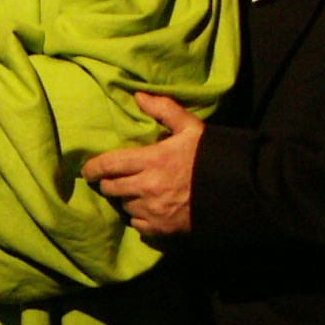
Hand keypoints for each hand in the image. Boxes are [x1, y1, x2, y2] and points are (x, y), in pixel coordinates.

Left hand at [81, 93, 203, 237]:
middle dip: (109, 183)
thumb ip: (164, 109)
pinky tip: (149, 208)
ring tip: (138, 192)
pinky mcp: (162, 229)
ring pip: (125, 206)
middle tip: (114, 179)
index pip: (110, 164)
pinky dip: (139, 217)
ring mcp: (154, 210)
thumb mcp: (191, 127)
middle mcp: (148, 187)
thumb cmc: (211, 156)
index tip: (88, 170)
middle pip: (112, 188)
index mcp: (153, 160)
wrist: (236, 190)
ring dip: (127, 199)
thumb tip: (138, 96)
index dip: (93, 168)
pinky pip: (138, 224)